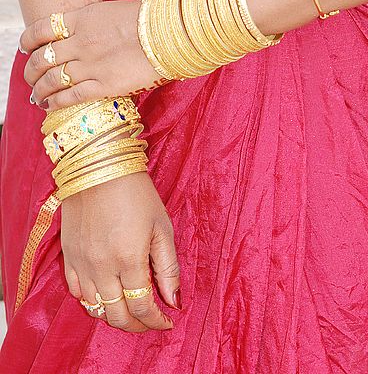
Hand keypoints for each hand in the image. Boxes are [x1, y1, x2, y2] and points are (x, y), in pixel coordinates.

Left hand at [20, 0, 163, 109]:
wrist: (170, 32)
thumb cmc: (149, 19)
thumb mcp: (112, 12)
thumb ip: (93, 24)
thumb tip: (84, 33)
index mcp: (82, 19)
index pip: (41, 29)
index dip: (28, 41)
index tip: (26, 48)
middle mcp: (81, 42)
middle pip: (42, 57)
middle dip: (31, 70)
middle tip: (31, 77)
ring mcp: (91, 65)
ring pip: (52, 79)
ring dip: (40, 89)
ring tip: (37, 95)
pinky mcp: (105, 85)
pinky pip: (71, 96)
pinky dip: (56, 102)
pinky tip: (50, 105)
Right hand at [63, 171, 181, 331]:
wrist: (99, 166)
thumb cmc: (136, 192)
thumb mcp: (162, 227)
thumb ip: (168, 267)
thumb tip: (174, 300)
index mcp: (129, 259)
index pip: (143, 307)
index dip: (157, 320)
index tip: (168, 320)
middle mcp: (101, 267)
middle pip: (117, 315)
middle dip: (136, 325)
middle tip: (150, 320)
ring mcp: (81, 263)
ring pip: (94, 308)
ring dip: (114, 315)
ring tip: (130, 309)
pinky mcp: (67, 255)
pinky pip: (76, 292)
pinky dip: (92, 301)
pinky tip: (106, 295)